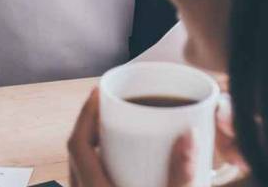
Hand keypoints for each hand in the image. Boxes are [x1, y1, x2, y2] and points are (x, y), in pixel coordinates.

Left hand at [69, 90, 244, 186]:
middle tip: (112, 104)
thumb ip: (183, 175)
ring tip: (120, 128)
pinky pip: (95, 183)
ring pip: (83, 169)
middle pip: (78, 153)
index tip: (99, 90)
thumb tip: (190, 134)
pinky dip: (105, 167)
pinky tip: (127, 163)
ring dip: (97, 146)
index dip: (85, 114)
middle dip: (92, 124)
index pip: (78, 144)